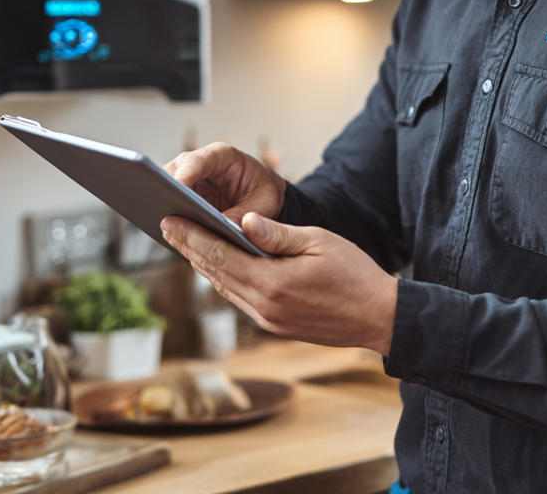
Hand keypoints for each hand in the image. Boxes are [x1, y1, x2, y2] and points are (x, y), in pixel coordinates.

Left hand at [160, 211, 397, 355]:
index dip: (192, 237)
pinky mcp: (275, 325)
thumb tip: (242, 221)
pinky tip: (217, 265)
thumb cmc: (354, 273)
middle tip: (167, 226)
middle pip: (215, 273)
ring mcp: (268, 320)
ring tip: (185, 242)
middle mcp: (264, 306)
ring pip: (224, 288)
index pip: (220, 255)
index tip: (170, 220)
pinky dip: (223, 279)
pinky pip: (239, 299)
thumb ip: (277, 233)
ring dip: (203, 265)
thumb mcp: (318, 242)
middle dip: (190, 248)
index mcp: (273, 282)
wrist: (379, 317)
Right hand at [164, 143, 285, 223]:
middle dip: (167, 189)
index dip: (187, 172)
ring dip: (163, 204)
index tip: (177, 186)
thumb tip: (223, 231)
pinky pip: (168, 203)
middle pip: (175, 172)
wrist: (260, 195)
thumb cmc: (264, 192)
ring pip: (165, 187)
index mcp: (223, 156)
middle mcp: (200, 164)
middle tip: (162, 209)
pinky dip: (167, 216)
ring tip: (162, 224)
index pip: (199, 160)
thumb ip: (243, 215)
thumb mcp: (263, 203)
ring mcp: (188, 179)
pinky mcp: (182, 196)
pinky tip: (168, 233)